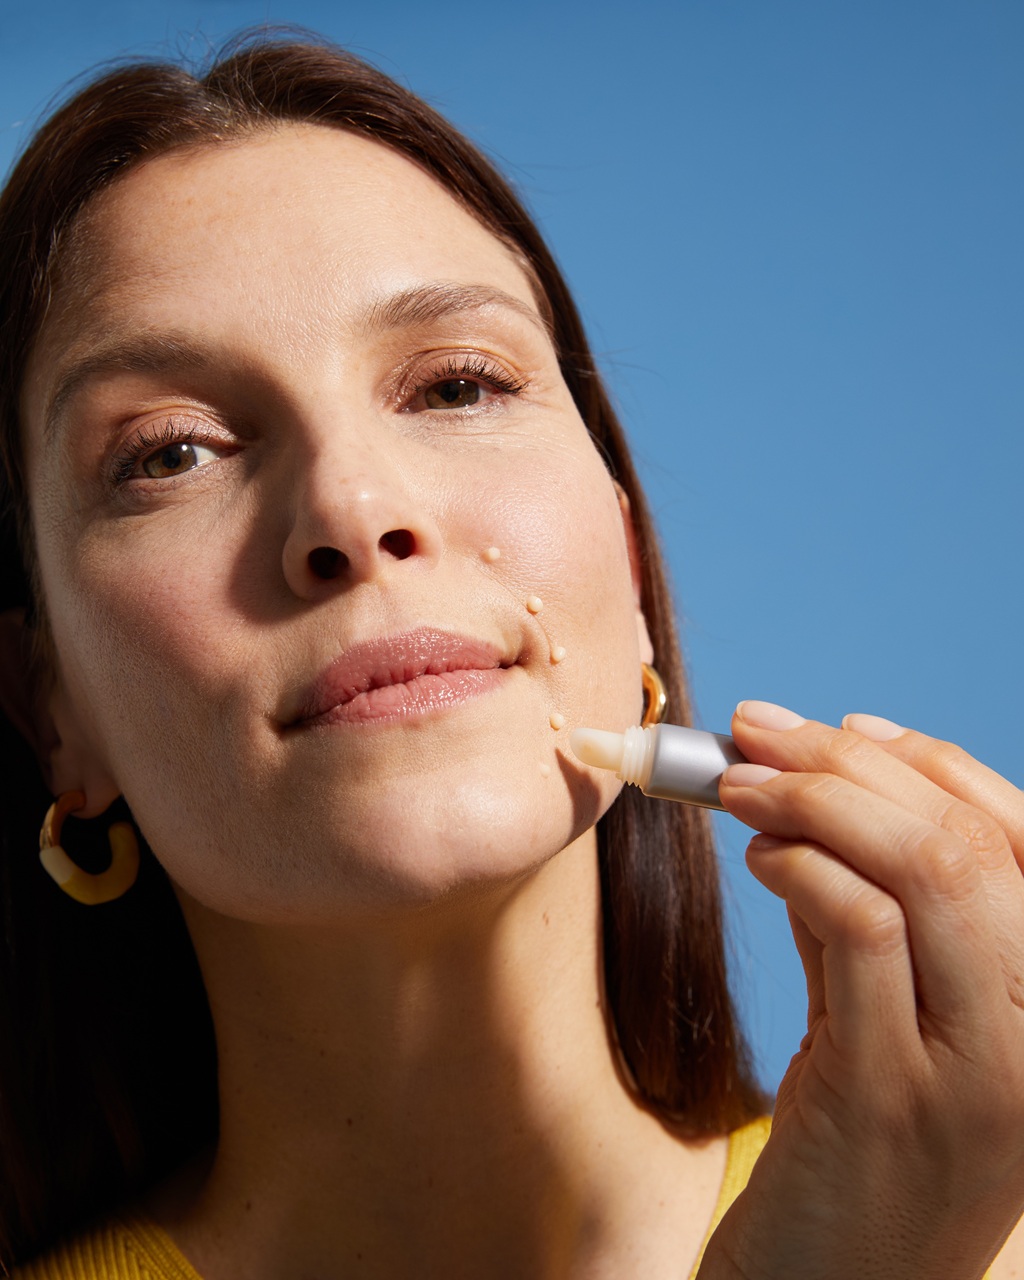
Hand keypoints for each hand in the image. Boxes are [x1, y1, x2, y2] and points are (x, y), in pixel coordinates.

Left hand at [699, 701, 1023, 1279]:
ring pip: (927, 871)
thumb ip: (866, 923)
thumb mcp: (880, 1024)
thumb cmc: (849, 1160)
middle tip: (758, 731)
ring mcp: (976, 1077)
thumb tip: (814, 804)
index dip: (932, 762)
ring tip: (739, 782)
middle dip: (852, 762)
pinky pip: (861, 932)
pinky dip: (802, 866)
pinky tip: (757, 858)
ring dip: (816, 797)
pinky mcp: (888, 1100)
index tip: (842, 727)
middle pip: (969, 841)